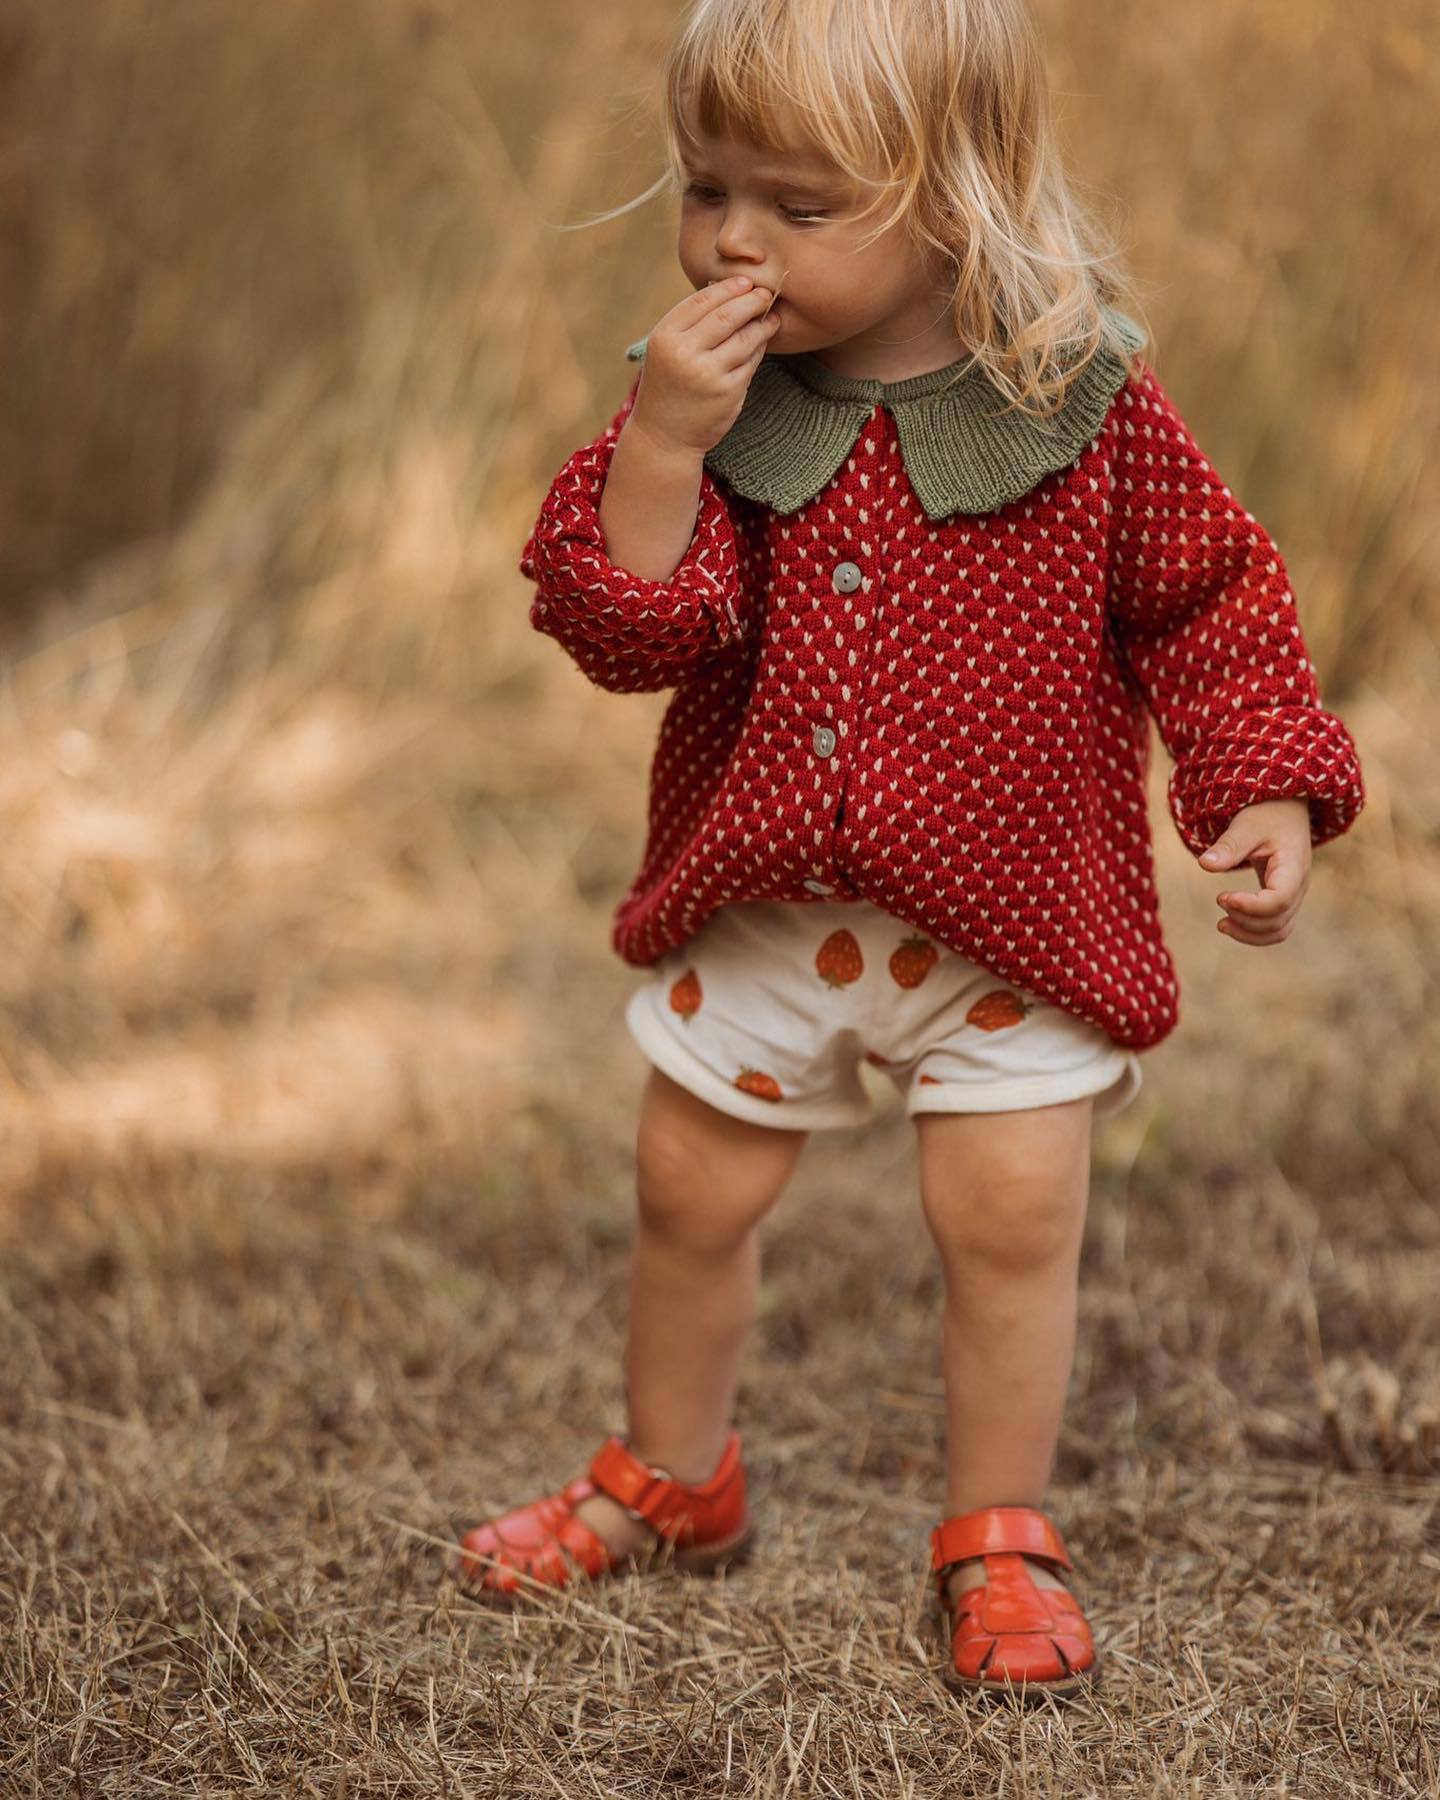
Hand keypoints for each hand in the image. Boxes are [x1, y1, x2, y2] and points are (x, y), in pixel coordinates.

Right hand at [628, 275, 782, 458]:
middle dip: (751, 301)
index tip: (746, 281)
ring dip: (762, 325)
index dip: (728, 288)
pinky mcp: (728, 393)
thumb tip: (731, 291)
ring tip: (771, 318)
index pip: (702, 300)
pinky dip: (758, 351)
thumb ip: (690, 324)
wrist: (663, 436)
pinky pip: (750, 363)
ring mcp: (708, 374)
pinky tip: (761, 345)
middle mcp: (684, 353)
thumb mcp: (665, 350)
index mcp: (666, 336)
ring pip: (744, 339)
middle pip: (727, 315)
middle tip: (766, 294)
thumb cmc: (668, 386)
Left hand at [1197, 798, 1311, 944]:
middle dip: (1245, 920)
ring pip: (1279, 930)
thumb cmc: (1266, 816)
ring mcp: (1294, 896)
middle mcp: (1299, 886)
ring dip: (1249, 933)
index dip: (1251, 906)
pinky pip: (1275, 927)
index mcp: (1293, 867)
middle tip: (1219, 900)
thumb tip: (1204, 864)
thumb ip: (1228, 846)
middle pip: (1278, 920)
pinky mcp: (1284, 900)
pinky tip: (1230, 923)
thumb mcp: (1246, 825)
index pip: (1279, 899)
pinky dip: (1254, 932)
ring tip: (1221, 924)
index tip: (1222, 897)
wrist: (1284, 811)